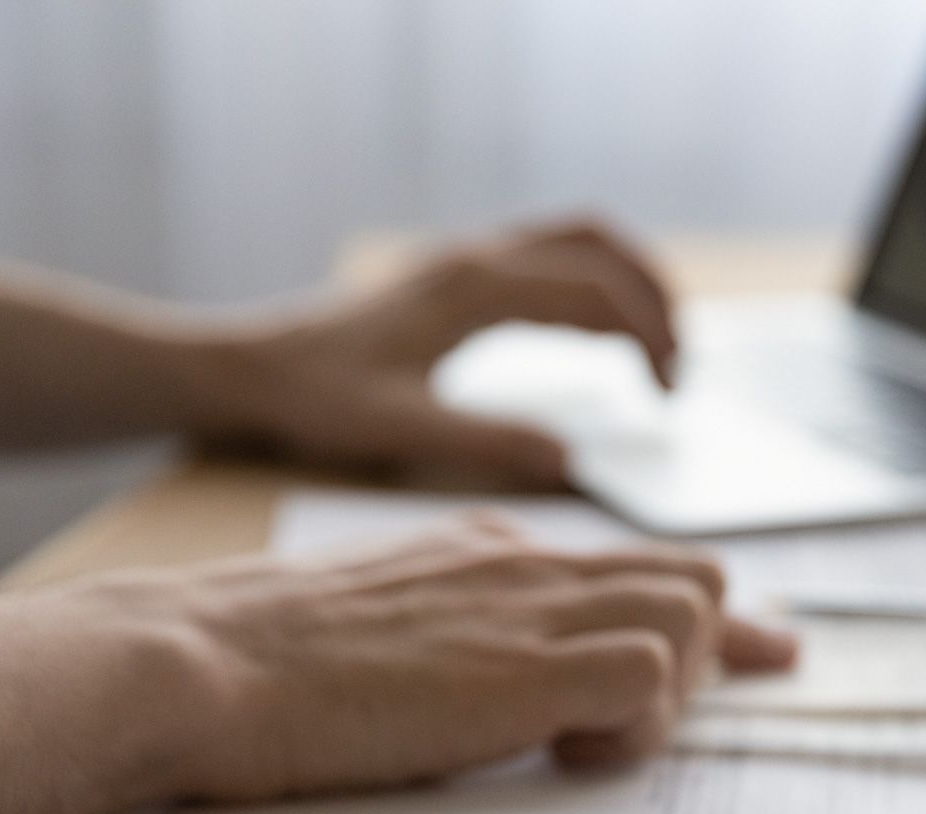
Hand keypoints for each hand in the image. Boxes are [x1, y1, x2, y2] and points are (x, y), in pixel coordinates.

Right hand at [121, 512, 793, 799]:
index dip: (706, 618)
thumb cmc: (259, 658)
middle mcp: (526, 566)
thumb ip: (451, 621)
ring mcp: (529, 611)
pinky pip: (649, 680)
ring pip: (689, 615)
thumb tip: (488, 658)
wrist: (199, 659)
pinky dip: (634, 730)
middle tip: (681, 712)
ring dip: (666, 693)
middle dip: (715, 652)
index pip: (634, 564)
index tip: (760, 651)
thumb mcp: (378, 616)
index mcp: (490, 552)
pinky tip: (564, 753)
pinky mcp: (522, 670)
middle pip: (692, 578)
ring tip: (579, 740)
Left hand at [200, 220, 676, 487]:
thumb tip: (573, 462)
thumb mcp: (401, 432)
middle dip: (656, 301)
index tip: (667, 396)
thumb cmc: (315, 400)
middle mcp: (478, 260)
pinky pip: (549, 255)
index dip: (648, 341)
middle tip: (677, 368)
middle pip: (602, 248)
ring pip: (579, 239)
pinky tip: (597, 336)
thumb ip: (490, 444)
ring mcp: (467, 260)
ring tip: (656, 345)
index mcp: (475, 291)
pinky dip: (593, 283)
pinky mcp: (456, 276)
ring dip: (630, 282)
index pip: (596, 296)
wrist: (248, 369)